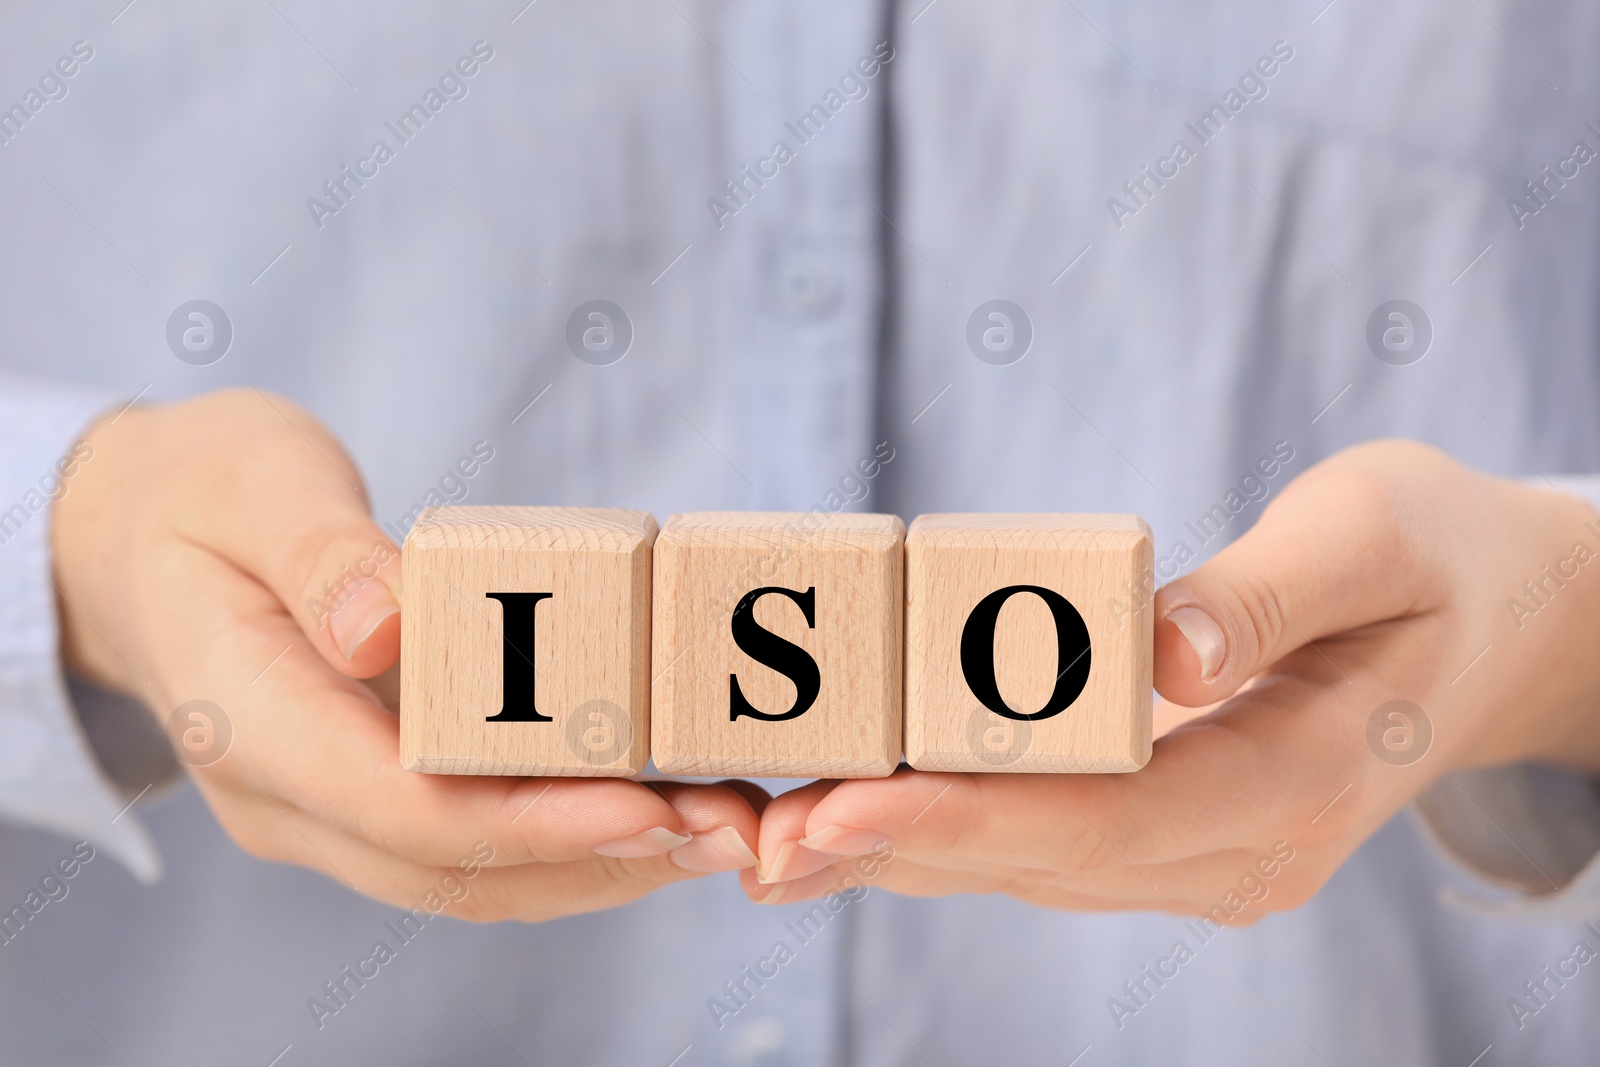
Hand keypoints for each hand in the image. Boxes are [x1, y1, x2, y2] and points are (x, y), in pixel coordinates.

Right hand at [54, 388, 761, 918]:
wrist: (141, 542)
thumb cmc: (206, 494)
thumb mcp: (257, 482)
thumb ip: (321, 555)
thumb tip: (387, 628)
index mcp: (244, 717)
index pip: (401, 805)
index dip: (532, 819)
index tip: (651, 804)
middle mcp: (283, 794)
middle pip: (454, 868)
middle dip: (599, 859)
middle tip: (730, 832)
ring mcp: (322, 809)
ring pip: (473, 880)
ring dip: (602, 867)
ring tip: (722, 832)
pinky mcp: (365, 796)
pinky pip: (473, 845)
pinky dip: (569, 839)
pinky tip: (660, 809)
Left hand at [749, 441, 1599, 915]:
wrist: (1492, 629)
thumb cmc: (1435, 561)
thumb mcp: (1376, 535)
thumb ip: (1272, 591)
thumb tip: (1165, 653)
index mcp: (1300, 779)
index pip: (1109, 816)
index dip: (966, 814)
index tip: (839, 804)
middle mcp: (1242, 852)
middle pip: (1042, 860)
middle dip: (890, 847)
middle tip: (748, 840)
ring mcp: (1207, 859)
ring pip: (1026, 866)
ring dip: (892, 852)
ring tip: (755, 841)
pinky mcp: (1170, 836)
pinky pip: (1040, 843)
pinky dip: (936, 831)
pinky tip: (837, 819)